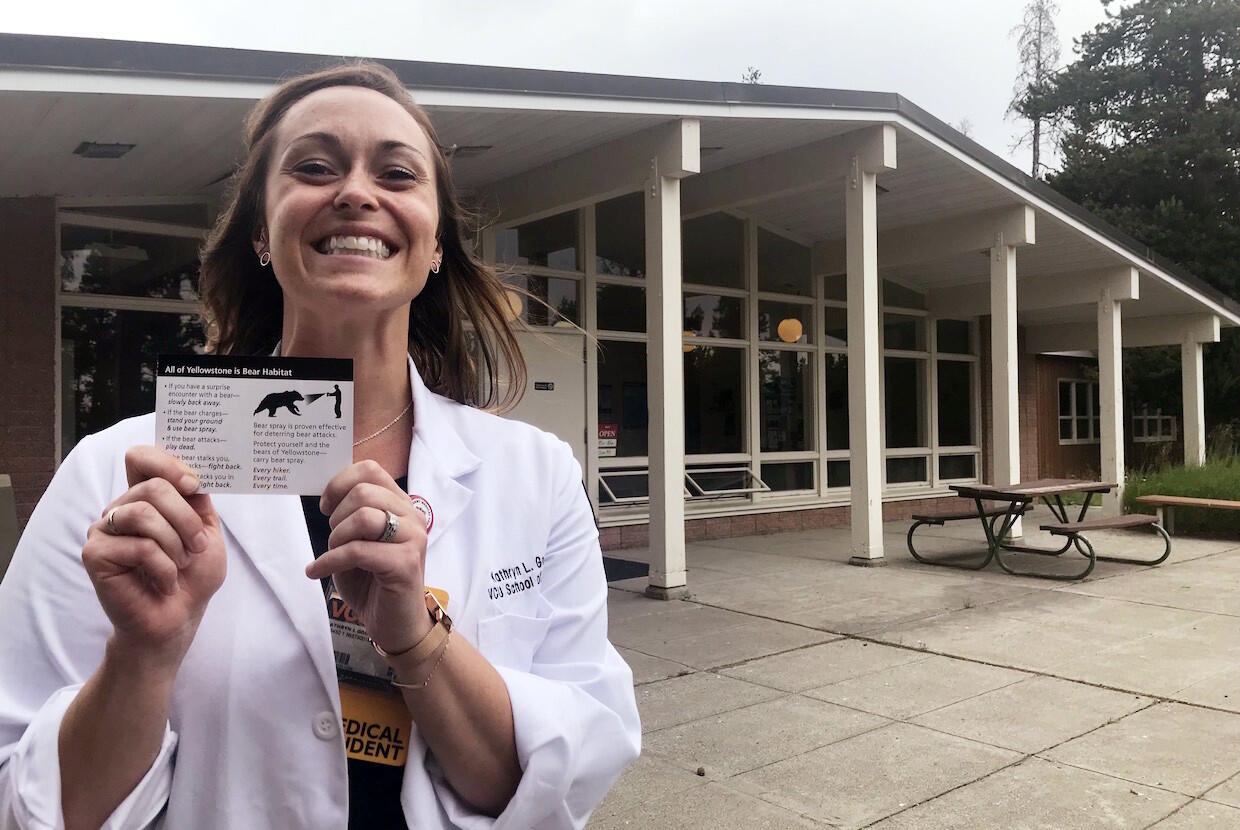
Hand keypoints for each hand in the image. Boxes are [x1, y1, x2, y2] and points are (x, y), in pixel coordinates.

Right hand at [82, 446, 226, 669]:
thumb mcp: (207, 532)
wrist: (177, 620)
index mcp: (145, 498)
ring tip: (180, 565)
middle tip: (196, 546)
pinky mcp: (95, 555)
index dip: (168, 462)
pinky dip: (163, 567)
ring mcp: (104, 531)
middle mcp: (121, 509)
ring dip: (175, 543)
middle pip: (154, 486)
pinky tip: (164, 582)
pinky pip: (139, 547)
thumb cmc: (191, 577)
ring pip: (144, 513)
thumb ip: (197, 500)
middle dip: (187, 519)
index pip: (141, 458)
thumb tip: (190, 474)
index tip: (194, 484)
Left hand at [307, 460, 430, 654]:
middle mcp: (412, 517)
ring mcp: (413, 539)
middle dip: (336, 516)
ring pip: (362, 517)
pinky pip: (357, 550)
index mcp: (401, 506)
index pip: (371, 470)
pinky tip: (318, 572)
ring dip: (336, 538)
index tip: (326, 506)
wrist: (397, 626)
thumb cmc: (374, 584)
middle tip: (333, 540)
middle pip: (363, 491)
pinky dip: (330, 561)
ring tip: (331, 557)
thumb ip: (352, 516)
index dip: (340, 483)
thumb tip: (327, 496)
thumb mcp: (359, 542)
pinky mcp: (406, 563)